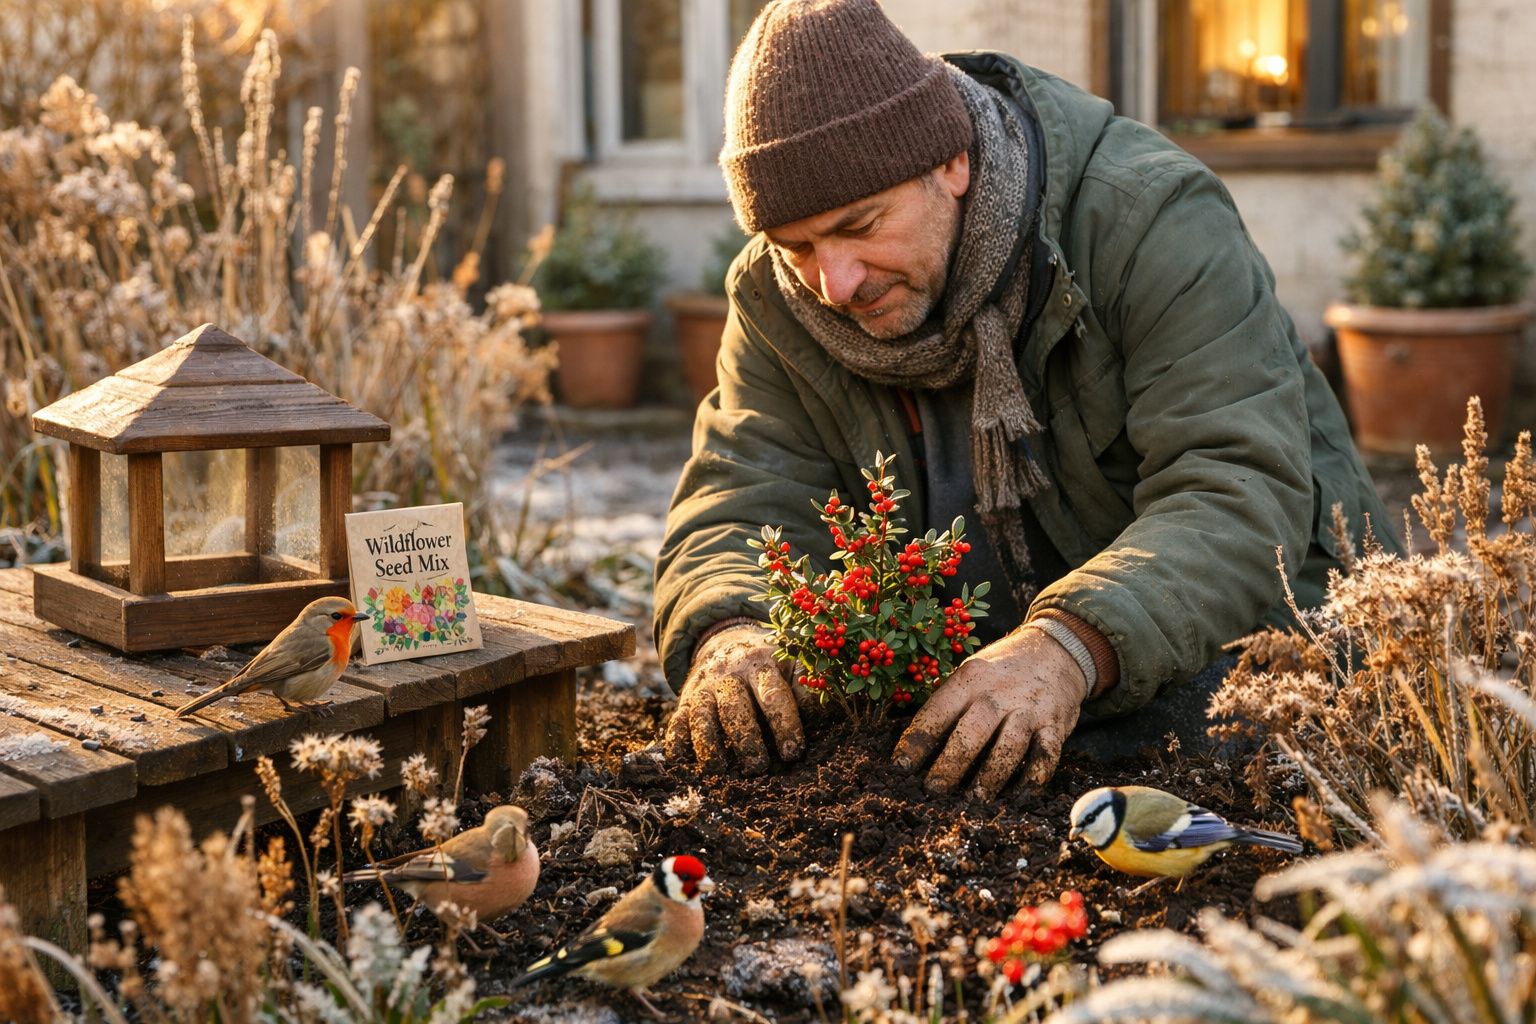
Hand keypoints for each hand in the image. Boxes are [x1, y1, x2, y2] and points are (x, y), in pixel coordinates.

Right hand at [663, 624, 804, 773]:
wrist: (726, 642)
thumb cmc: (770, 665)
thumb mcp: (793, 663)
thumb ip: (810, 686)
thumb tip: (828, 714)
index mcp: (762, 664)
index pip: (772, 694)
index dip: (784, 724)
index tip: (793, 752)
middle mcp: (728, 674)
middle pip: (734, 709)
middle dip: (746, 741)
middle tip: (759, 768)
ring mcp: (703, 689)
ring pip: (701, 719)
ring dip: (711, 749)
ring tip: (723, 773)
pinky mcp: (684, 704)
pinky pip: (675, 727)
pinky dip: (678, 748)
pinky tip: (688, 767)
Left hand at [892, 625, 1086, 797]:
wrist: (1056, 650)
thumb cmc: (1002, 671)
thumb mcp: (973, 672)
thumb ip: (950, 701)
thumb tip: (916, 742)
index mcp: (971, 677)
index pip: (939, 711)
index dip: (918, 740)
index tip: (901, 766)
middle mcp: (1000, 692)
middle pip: (972, 730)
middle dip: (951, 763)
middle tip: (934, 789)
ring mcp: (1030, 708)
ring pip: (1009, 745)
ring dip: (991, 775)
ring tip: (975, 799)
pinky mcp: (1055, 724)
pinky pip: (1045, 755)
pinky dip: (1032, 778)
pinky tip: (1018, 795)